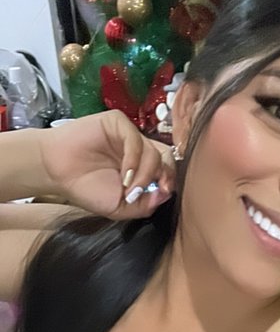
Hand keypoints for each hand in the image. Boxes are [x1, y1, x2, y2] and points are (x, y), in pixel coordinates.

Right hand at [38, 110, 175, 219]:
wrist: (58, 174)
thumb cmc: (87, 189)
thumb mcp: (120, 208)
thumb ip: (145, 205)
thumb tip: (166, 194)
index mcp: (143, 168)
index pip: (167, 170)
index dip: (170, 181)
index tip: (162, 193)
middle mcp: (139, 150)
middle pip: (166, 157)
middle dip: (165, 176)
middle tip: (155, 189)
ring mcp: (129, 136)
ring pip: (153, 151)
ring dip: (144, 174)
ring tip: (128, 189)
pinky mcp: (117, 124)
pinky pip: (135, 138)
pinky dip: (134, 159)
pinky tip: (124, 175)